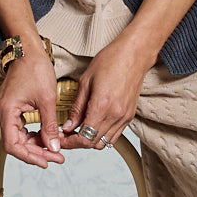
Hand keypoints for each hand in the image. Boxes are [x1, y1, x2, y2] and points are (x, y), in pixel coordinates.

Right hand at [0, 52, 64, 167]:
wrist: (28, 51)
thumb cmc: (35, 69)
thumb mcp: (46, 99)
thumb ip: (50, 126)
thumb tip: (54, 147)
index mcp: (6, 111)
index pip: (12, 145)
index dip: (30, 157)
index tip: (46, 162)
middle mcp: (0, 113)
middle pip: (15, 143)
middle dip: (37, 152)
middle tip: (56, 157)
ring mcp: (4, 111)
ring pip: (18, 137)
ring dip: (35, 145)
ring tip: (54, 150)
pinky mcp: (10, 109)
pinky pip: (18, 128)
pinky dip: (32, 135)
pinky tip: (46, 138)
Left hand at [60, 32, 154, 150]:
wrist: (135, 53)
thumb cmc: (111, 60)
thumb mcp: (86, 81)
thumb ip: (77, 107)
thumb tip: (68, 125)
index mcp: (102, 106)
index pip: (84, 138)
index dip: (70, 142)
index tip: (61, 138)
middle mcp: (115, 115)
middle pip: (93, 143)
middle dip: (77, 142)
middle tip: (66, 134)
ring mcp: (125, 117)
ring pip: (105, 142)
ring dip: (90, 140)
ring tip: (79, 130)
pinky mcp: (130, 115)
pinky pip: (114, 134)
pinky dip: (102, 134)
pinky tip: (93, 124)